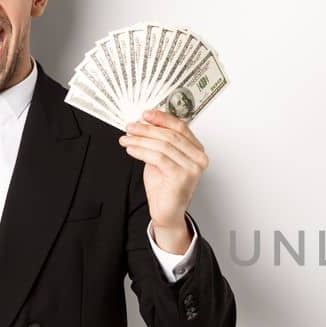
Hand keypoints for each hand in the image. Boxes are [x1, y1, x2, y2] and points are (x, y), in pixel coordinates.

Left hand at [118, 108, 208, 230]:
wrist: (166, 211)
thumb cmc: (165, 186)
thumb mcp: (161, 157)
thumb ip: (158, 141)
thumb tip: (144, 123)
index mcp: (196, 150)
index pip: (180, 127)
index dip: (162, 118)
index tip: (145, 115)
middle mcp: (198, 158)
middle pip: (170, 135)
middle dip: (147, 129)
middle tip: (131, 127)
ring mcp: (192, 168)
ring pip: (163, 145)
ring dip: (141, 140)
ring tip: (127, 139)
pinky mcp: (182, 176)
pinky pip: (159, 158)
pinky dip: (142, 151)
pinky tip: (132, 149)